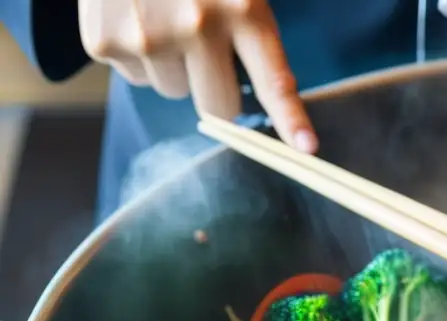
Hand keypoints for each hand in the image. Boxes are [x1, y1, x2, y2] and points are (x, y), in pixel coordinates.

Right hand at [78, 0, 317, 152]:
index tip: (306, 148)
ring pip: (174, 92)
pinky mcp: (107, 43)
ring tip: (161, 16)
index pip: (273, 80)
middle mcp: (198, 27)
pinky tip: (134, 16)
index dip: (291, 119)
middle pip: (219, 107)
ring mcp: (149, 38)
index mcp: (243, 11)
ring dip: (173, 66)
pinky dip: (137, 56)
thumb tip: (254, 96)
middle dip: (215, 89)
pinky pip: (136, 79)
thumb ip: (249, 33)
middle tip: (203, 48)